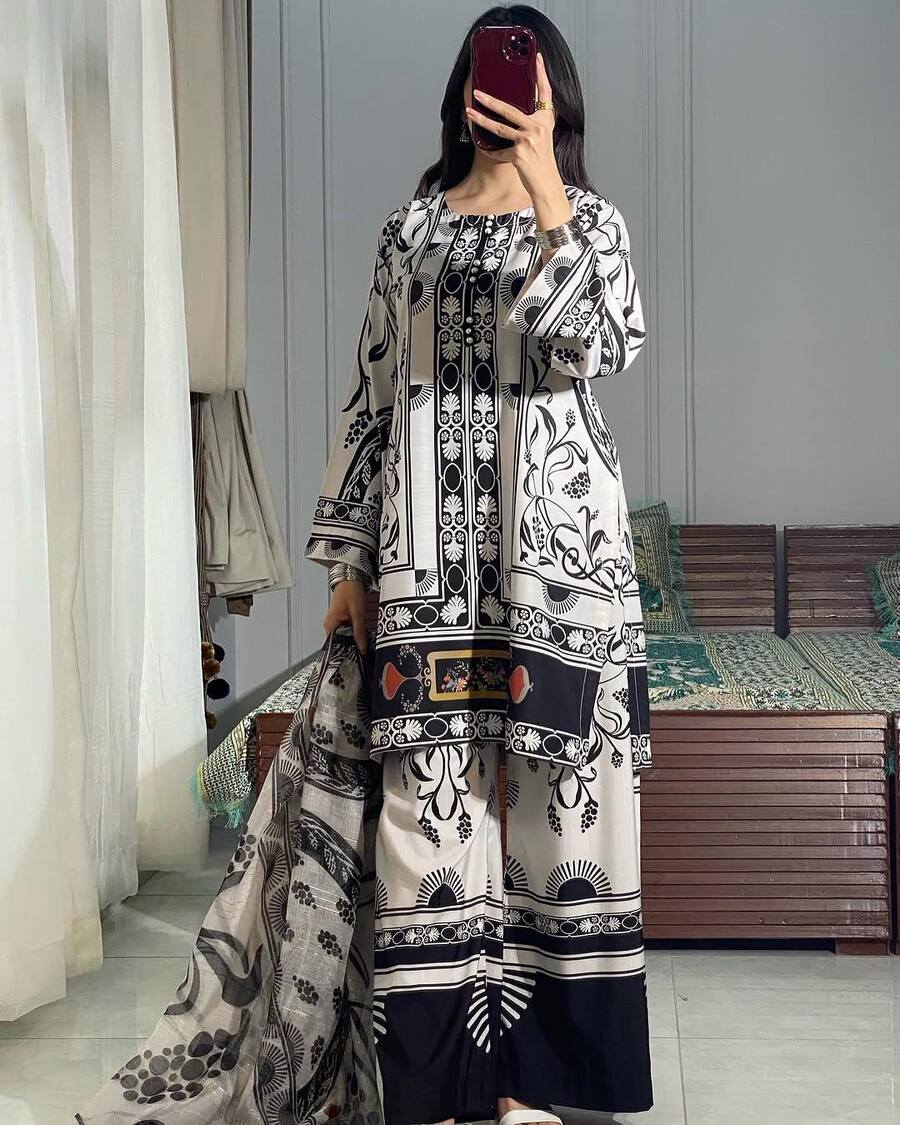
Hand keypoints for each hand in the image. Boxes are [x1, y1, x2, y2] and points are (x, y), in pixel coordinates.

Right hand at [323, 579, 367, 652]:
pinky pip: (348, 628)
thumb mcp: (358, 613)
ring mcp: (335, 621)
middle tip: (364, 645)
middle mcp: (330, 625)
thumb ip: (359, 632)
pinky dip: (355, 629)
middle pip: (342, 641)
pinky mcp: (341, 618)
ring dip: (355, 636)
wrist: (350, 577)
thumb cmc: (351, 590)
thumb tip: (361, 648)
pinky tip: (362, 628)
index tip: (358, 653)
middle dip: (353, 644)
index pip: (336, 646)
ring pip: (346, 635)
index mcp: (330, 625)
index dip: (348, 651)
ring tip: (365, 636)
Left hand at [465, 52, 569, 224]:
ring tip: (469, 113)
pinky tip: (485, 151)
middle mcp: (538, 127)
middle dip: (490, 100)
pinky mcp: (519, 154)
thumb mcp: (543, 137)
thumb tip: (513, 113)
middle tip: (477, 92)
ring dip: (481, 120)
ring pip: (499, 127)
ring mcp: (528, 140)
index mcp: (545, 120)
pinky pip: (498, 150)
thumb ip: (533, 123)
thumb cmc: (543, 162)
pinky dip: (491, 152)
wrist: (547, 185)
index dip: (541, 74)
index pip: (544, 93)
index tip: (537, 58)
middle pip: (510, 109)